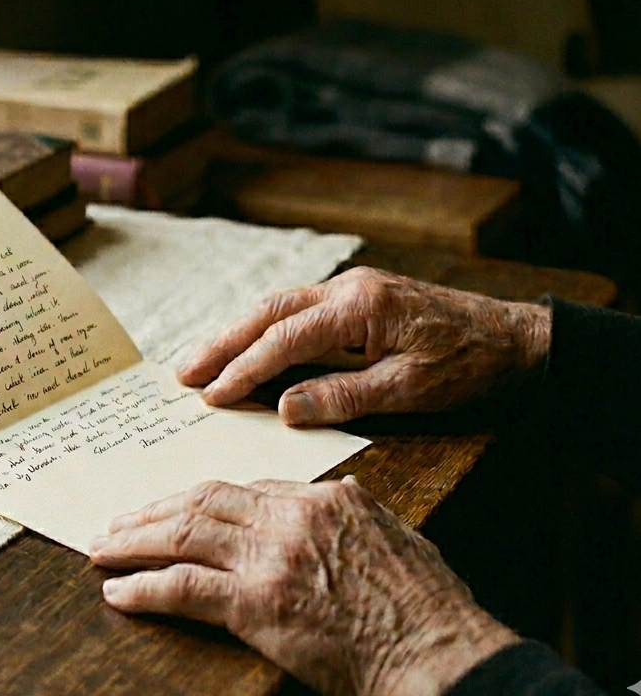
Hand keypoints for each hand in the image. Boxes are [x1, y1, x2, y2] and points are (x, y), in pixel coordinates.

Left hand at [90, 478, 517, 695]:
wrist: (437, 652)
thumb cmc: (425, 608)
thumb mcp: (394, 538)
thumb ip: (351, 515)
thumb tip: (331, 499)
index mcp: (324, 500)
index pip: (242, 490)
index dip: (197, 501)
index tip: (172, 510)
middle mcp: (291, 518)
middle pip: (202, 502)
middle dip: (153, 512)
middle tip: (119, 522)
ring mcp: (271, 559)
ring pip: (183, 536)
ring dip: (135, 542)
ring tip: (104, 548)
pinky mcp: (257, 604)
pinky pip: (184, 588)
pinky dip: (145, 588)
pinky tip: (120, 592)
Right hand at [179, 267, 550, 424]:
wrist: (514, 338)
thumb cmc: (468, 365)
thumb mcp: (410, 390)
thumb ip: (345, 396)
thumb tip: (284, 409)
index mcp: (361, 307)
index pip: (285, 340)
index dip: (244, 369)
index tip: (211, 395)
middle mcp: (348, 288)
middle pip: (268, 313)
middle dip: (222, 343)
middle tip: (183, 374)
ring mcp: (351, 289)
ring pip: (277, 307)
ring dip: (237, 335)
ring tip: (201, 363)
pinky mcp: (356, 298)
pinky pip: (296, 311)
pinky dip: (264, 331)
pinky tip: (246, 349)